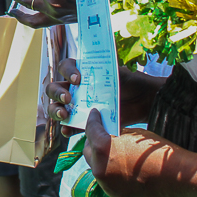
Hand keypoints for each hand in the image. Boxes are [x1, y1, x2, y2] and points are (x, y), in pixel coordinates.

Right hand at [48, 59, 166, 131]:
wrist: (142, 101)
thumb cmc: (129, 82)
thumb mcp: (118, 72)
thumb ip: (106, 70)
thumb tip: (97, 68)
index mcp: (80, 71)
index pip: (64, 67)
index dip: (67, 71)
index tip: (77, 79)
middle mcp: (75, 88)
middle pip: (54, 88)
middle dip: (57, 93)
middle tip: (68, 99)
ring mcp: (78, 105)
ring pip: (56, 107)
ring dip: (55, 110)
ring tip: (64, 114)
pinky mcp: (84, 122)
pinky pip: (69, 126)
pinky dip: (66, 128)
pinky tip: (67, 130)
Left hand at [82, 109, 185, 196]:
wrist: (174, 177)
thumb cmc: (155, 152)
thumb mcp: (133, 134)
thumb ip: (116, 134)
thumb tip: (109, 133)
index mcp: (103, 149)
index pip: (91, 130)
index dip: (93, 119)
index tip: (95, 114)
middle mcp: (100, 169)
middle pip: (88, 151)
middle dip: (92, 140)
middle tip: (100, 132)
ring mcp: (106, 184)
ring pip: (96, 167)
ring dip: (100, 157)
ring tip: (109, 149)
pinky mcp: (115, 194)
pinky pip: (106, 179)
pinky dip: (109, 170)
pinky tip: (117, 164)